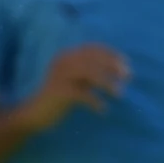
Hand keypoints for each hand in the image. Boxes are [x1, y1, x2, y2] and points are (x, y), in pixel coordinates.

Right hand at [15, 44, 129, 132]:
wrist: (35, 114)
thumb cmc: (60, 97)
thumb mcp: (77, 80)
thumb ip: (92, 73)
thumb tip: (119, 69)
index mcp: (66, 56)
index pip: (92, 48)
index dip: (112, 54)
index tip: (127, 64)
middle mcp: (62, 62)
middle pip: (93, 59)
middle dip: (113, 66)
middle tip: (129, 77)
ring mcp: (59, 76)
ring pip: (89, 74)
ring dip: (108, 83)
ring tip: (120, 94)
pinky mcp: (58, 92)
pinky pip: (83, 94)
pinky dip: (95, 102)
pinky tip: (103, 110)